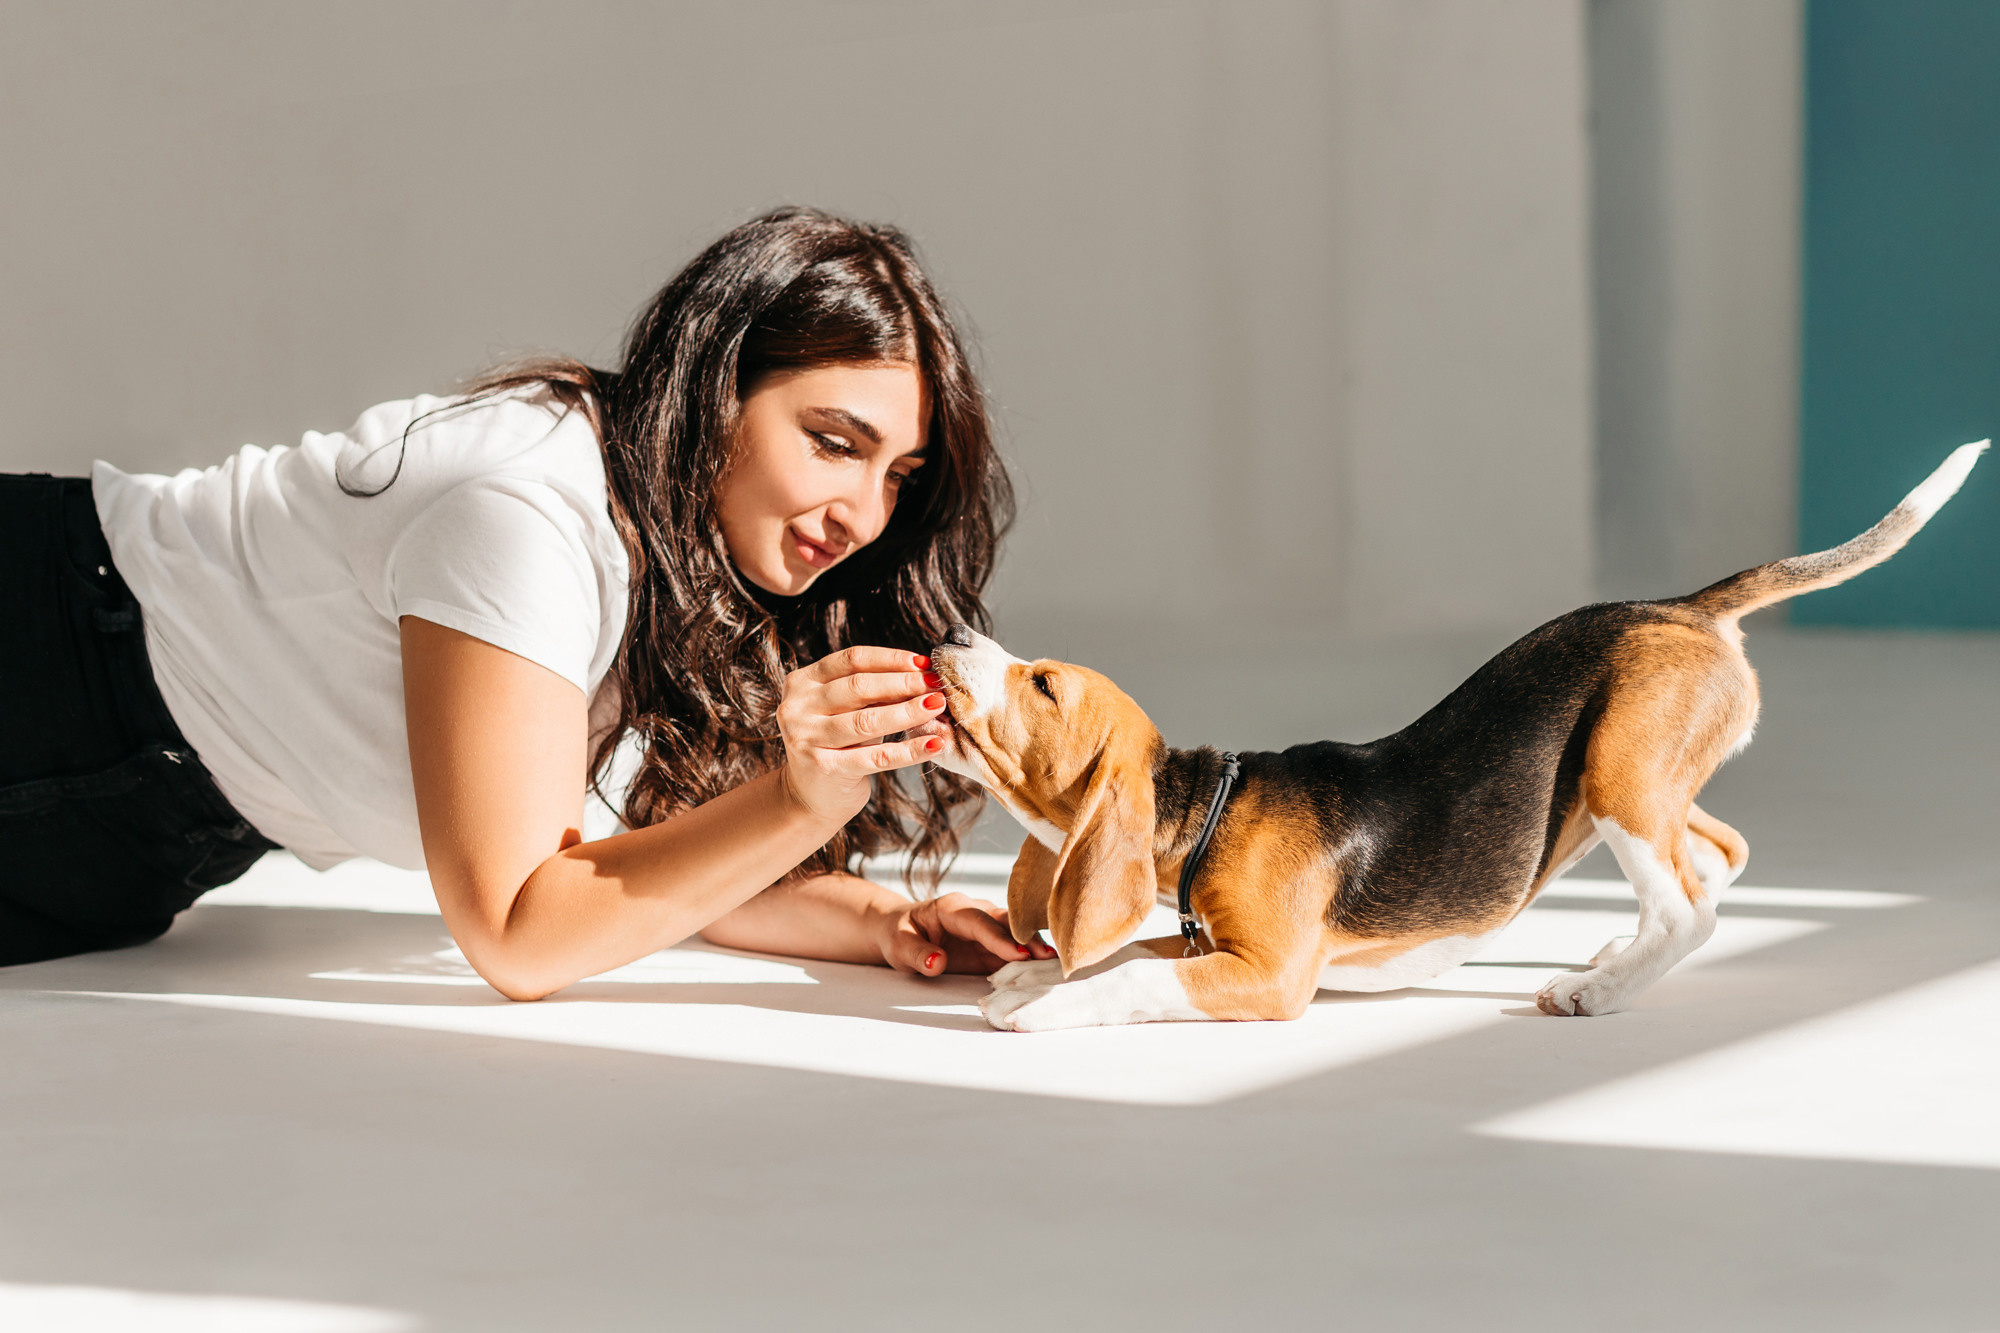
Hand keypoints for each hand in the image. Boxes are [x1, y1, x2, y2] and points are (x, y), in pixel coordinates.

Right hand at [776, 646, 948, 824]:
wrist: (809, 797)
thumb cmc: (835, 745)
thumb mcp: (845, 711)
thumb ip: (871, 692)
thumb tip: (921, 675)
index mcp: (802, 682)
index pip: (851, 660)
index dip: (890, 659)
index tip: (923, 663)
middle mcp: (798, 708)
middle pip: (859, 687)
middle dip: (903, 683)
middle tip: (936, 683)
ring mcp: (808, 739)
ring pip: (868, 720)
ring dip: (909, 712)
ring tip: (937, 706)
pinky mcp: (825, 769)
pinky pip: (877, 757)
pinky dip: (909, 750)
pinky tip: (933, 743)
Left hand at [875, 892, 1059, 976]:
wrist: (902, 930)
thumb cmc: (899, 934)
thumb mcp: (898, 945)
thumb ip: (916, 953)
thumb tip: (935, 963)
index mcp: (952, 908)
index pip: (979, 921)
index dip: (999, 937)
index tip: (1020, 954)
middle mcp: (976, 912)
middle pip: (1007, 923)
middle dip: (1029, 939)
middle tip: (1051, 959)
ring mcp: (987, 928)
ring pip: (1017, 935)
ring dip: (1036, 950)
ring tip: (1058, 966)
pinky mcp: (993, 945)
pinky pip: (1015, 951)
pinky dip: (1031, 960)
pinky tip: (1049, 972)